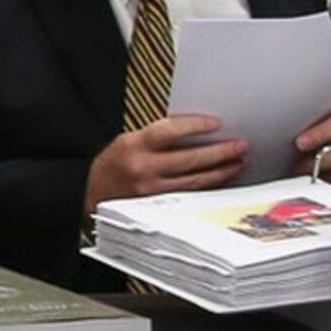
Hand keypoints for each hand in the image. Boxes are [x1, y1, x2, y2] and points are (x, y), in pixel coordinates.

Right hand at [84, 113, 246, 210]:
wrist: (90, 198)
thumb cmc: (111, 168)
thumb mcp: (126, 143)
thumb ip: (156, 138)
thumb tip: (194, 131)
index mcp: (132, 146)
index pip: (170, 130)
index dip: (195, 125)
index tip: (216, 123)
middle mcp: (142, 169)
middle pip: (190, 159)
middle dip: (220, 151)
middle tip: (240, 145)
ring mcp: (151, 190)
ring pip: (195, 180)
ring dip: (221, 170)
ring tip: (239, 161)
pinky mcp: (159, 207)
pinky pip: (191, 194)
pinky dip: (209, 185)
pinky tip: (222, 178)